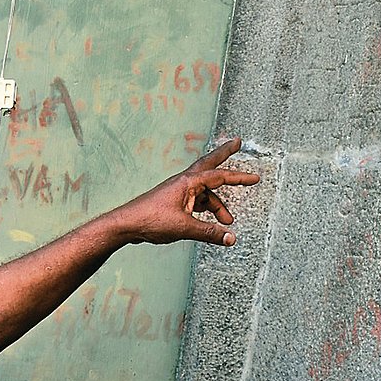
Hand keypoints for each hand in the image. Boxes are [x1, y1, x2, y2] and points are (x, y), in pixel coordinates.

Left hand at [112, 137, 260, 245]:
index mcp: (188, 183)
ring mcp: (178, 191)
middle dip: (225, 155)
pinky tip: (209, 221)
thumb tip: (230, 238)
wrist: (126, 224)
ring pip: (204, 192)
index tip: (254, 178)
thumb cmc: (150, 220)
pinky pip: (195, 200)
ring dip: (217, 204)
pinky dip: (206, 208)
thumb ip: (209, 233)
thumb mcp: (184, 228)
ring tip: (227, 221)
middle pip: (210, 165)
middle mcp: (184, 182)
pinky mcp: (172, 201)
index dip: (239, 178)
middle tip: (237, 143)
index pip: (220, 176)